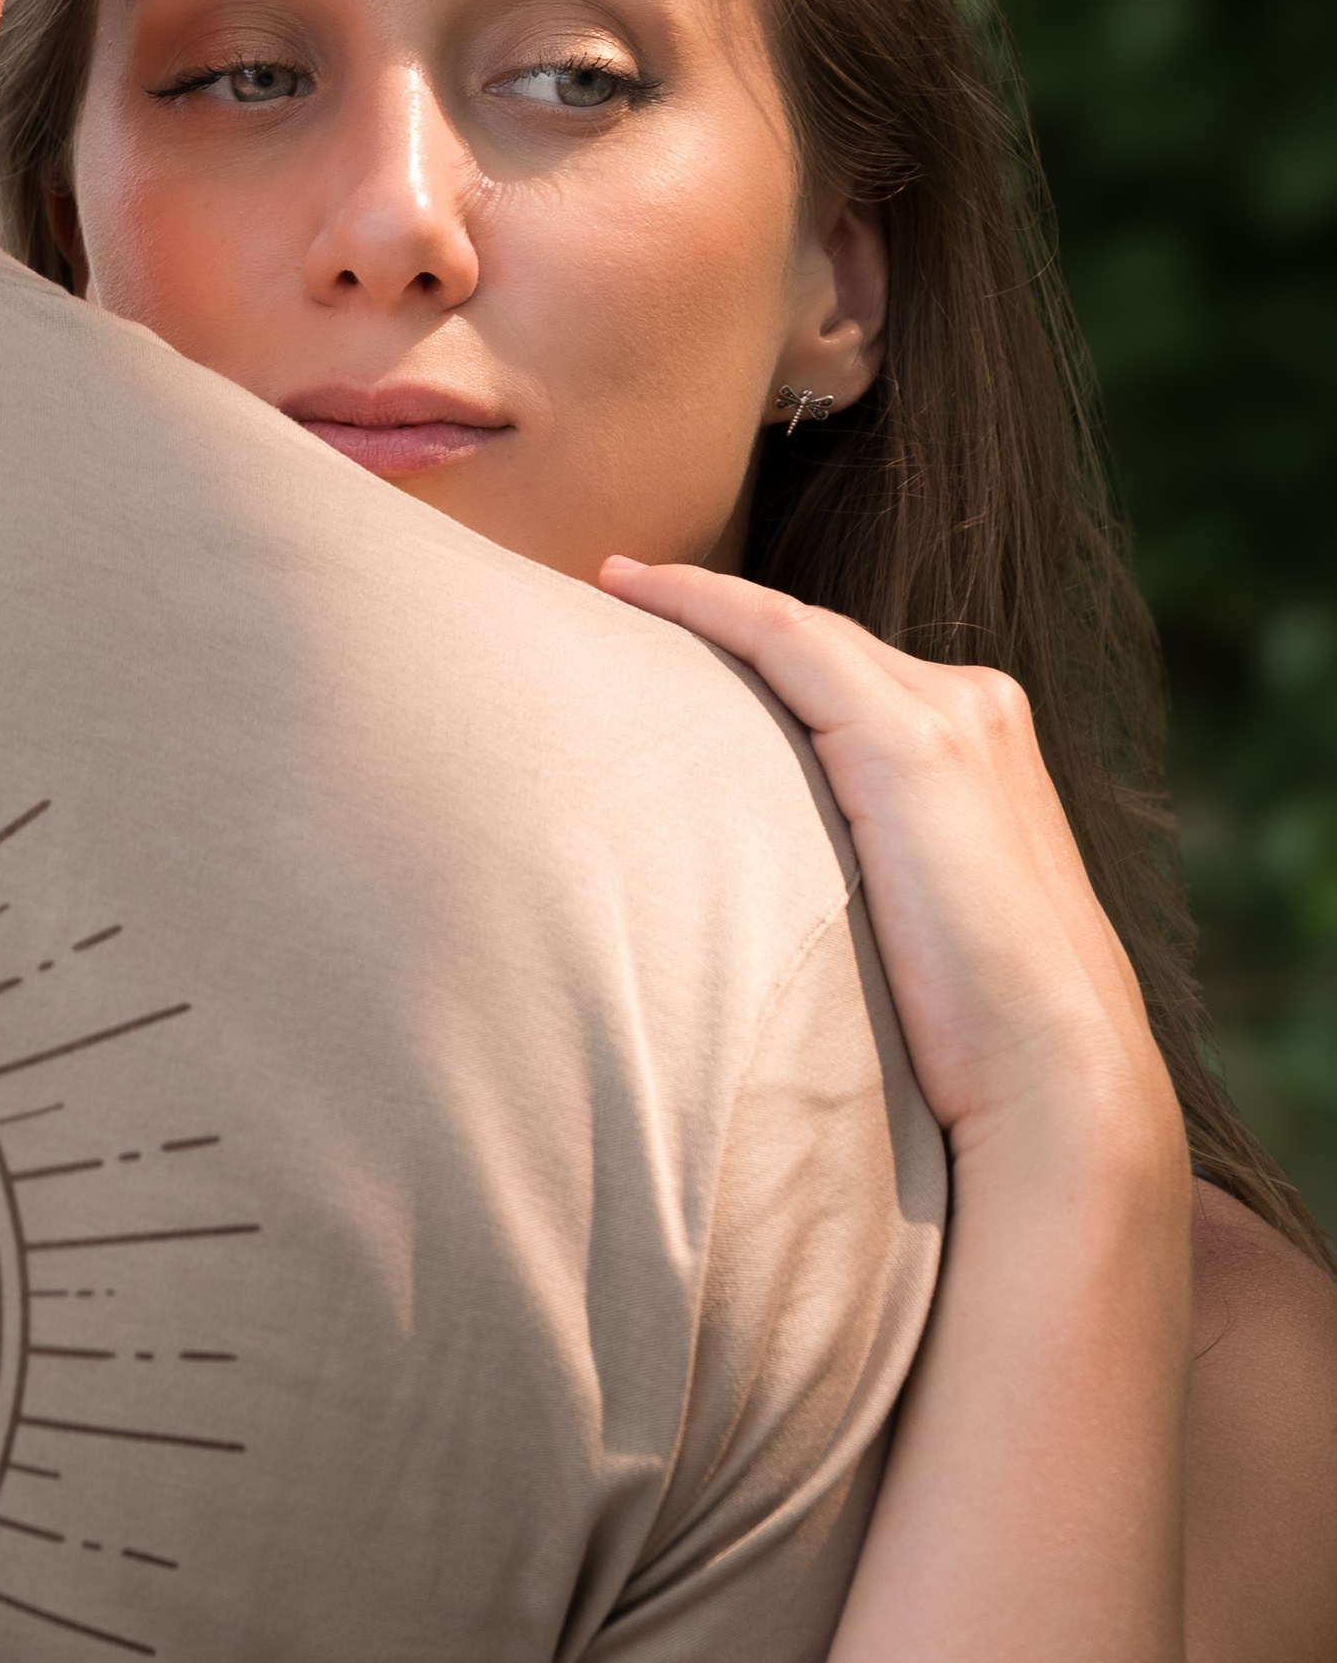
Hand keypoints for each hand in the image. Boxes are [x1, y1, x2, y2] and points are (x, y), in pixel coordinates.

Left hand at [599, 558, 1182, 1184]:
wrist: (1054, 1083)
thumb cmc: (976, 1042)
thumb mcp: (921, 931)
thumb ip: (867, 882)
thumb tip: (761, 899)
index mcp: (984, 749)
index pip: (848, 671)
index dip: (751, 641)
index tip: (655, 627)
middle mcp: (977, 710)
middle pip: (821, 640)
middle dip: (716, 611)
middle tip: (610, 590)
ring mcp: (952, 717)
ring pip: (798, 628)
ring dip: (695, 597)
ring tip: (609, 580)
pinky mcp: (913, 744)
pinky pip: (783, 639)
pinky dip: (705, 605)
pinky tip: (633, 591)